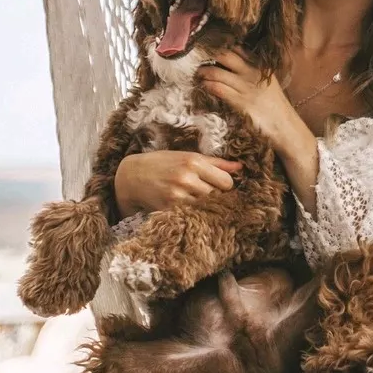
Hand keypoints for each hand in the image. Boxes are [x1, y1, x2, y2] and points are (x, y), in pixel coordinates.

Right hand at [114, 150, 241, 215]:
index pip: (227, 181)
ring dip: (205, 207)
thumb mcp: (187, 156)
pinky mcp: (168, 210)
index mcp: (193, 162)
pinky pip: (191, 216)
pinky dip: (193, 214)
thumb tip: (241, 167)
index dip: (225, 185)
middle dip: (216, 197)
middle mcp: (186, 178)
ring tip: (197, 202)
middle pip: (218, 196)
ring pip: (206, 208)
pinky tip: (188, 209)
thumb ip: (215, 163)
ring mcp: (177, 196)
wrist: (132, 176)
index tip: (217, 185)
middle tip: (207, 195)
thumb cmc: (162, 163)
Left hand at [200, 49, 320, 210]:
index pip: (237, 49)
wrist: (286, 129)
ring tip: (197, 74)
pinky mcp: (240, 103)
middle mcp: (253, 73)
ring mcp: (246, 88)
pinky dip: (207, 85)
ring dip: (203, 72)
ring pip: (217, 72)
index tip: (209, 48)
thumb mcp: (268, 84)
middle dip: (209, 55)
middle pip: (225, 55)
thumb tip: (232, 66)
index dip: (221, 46)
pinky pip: (218, 89)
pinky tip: (203, 86)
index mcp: (261, 66)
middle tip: (198, 59)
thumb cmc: (275, 108)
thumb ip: (253, 72)